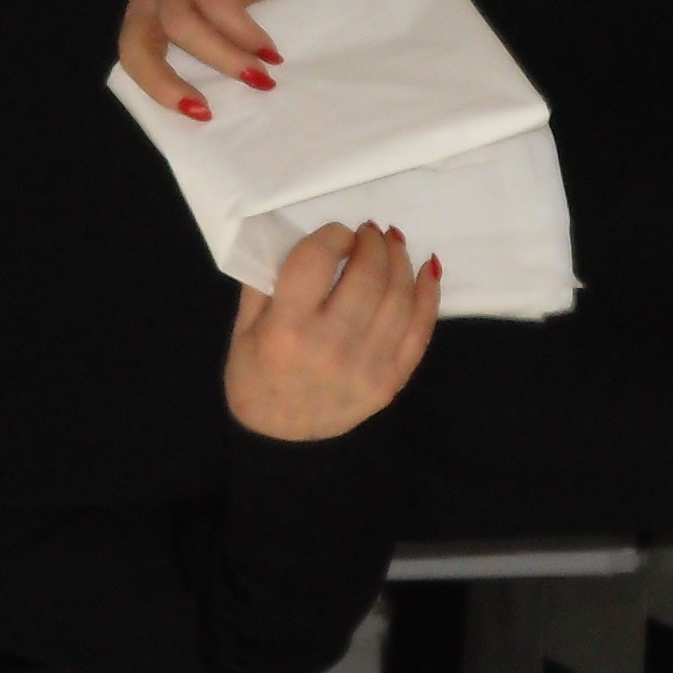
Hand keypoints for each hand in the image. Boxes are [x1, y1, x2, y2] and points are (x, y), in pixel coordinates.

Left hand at [121, 0, 298, 116]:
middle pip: (140, 42)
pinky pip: (219, 2)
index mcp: (143, 18)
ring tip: (259, 78)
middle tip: (207, 108)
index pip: (132, 57)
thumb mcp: (209, 35)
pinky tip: (268, 51)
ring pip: (182, 24)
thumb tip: (207, 113)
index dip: (157, 88)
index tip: (197, 113)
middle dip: (168, 81)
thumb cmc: (235, 5)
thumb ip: (199, 63)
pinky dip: (244, 33)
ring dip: (222, 58)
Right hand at [226, 222, 440, 441]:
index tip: (337, 234)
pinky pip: (420, 330)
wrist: (280, 440)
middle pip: (367, 275)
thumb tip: (299, 234)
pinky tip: (427, 269)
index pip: (317, 260)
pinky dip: (429, 294)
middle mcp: (329, 345)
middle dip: (372, 243)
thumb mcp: (244, 327)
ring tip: (392, 244)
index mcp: (285, 328)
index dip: (332, 235)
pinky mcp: (390, 381)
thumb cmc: (255, 377)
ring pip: (398, 297)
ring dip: (400, 261)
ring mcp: (366, 366)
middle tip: (369, 232)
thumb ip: (266, 279)